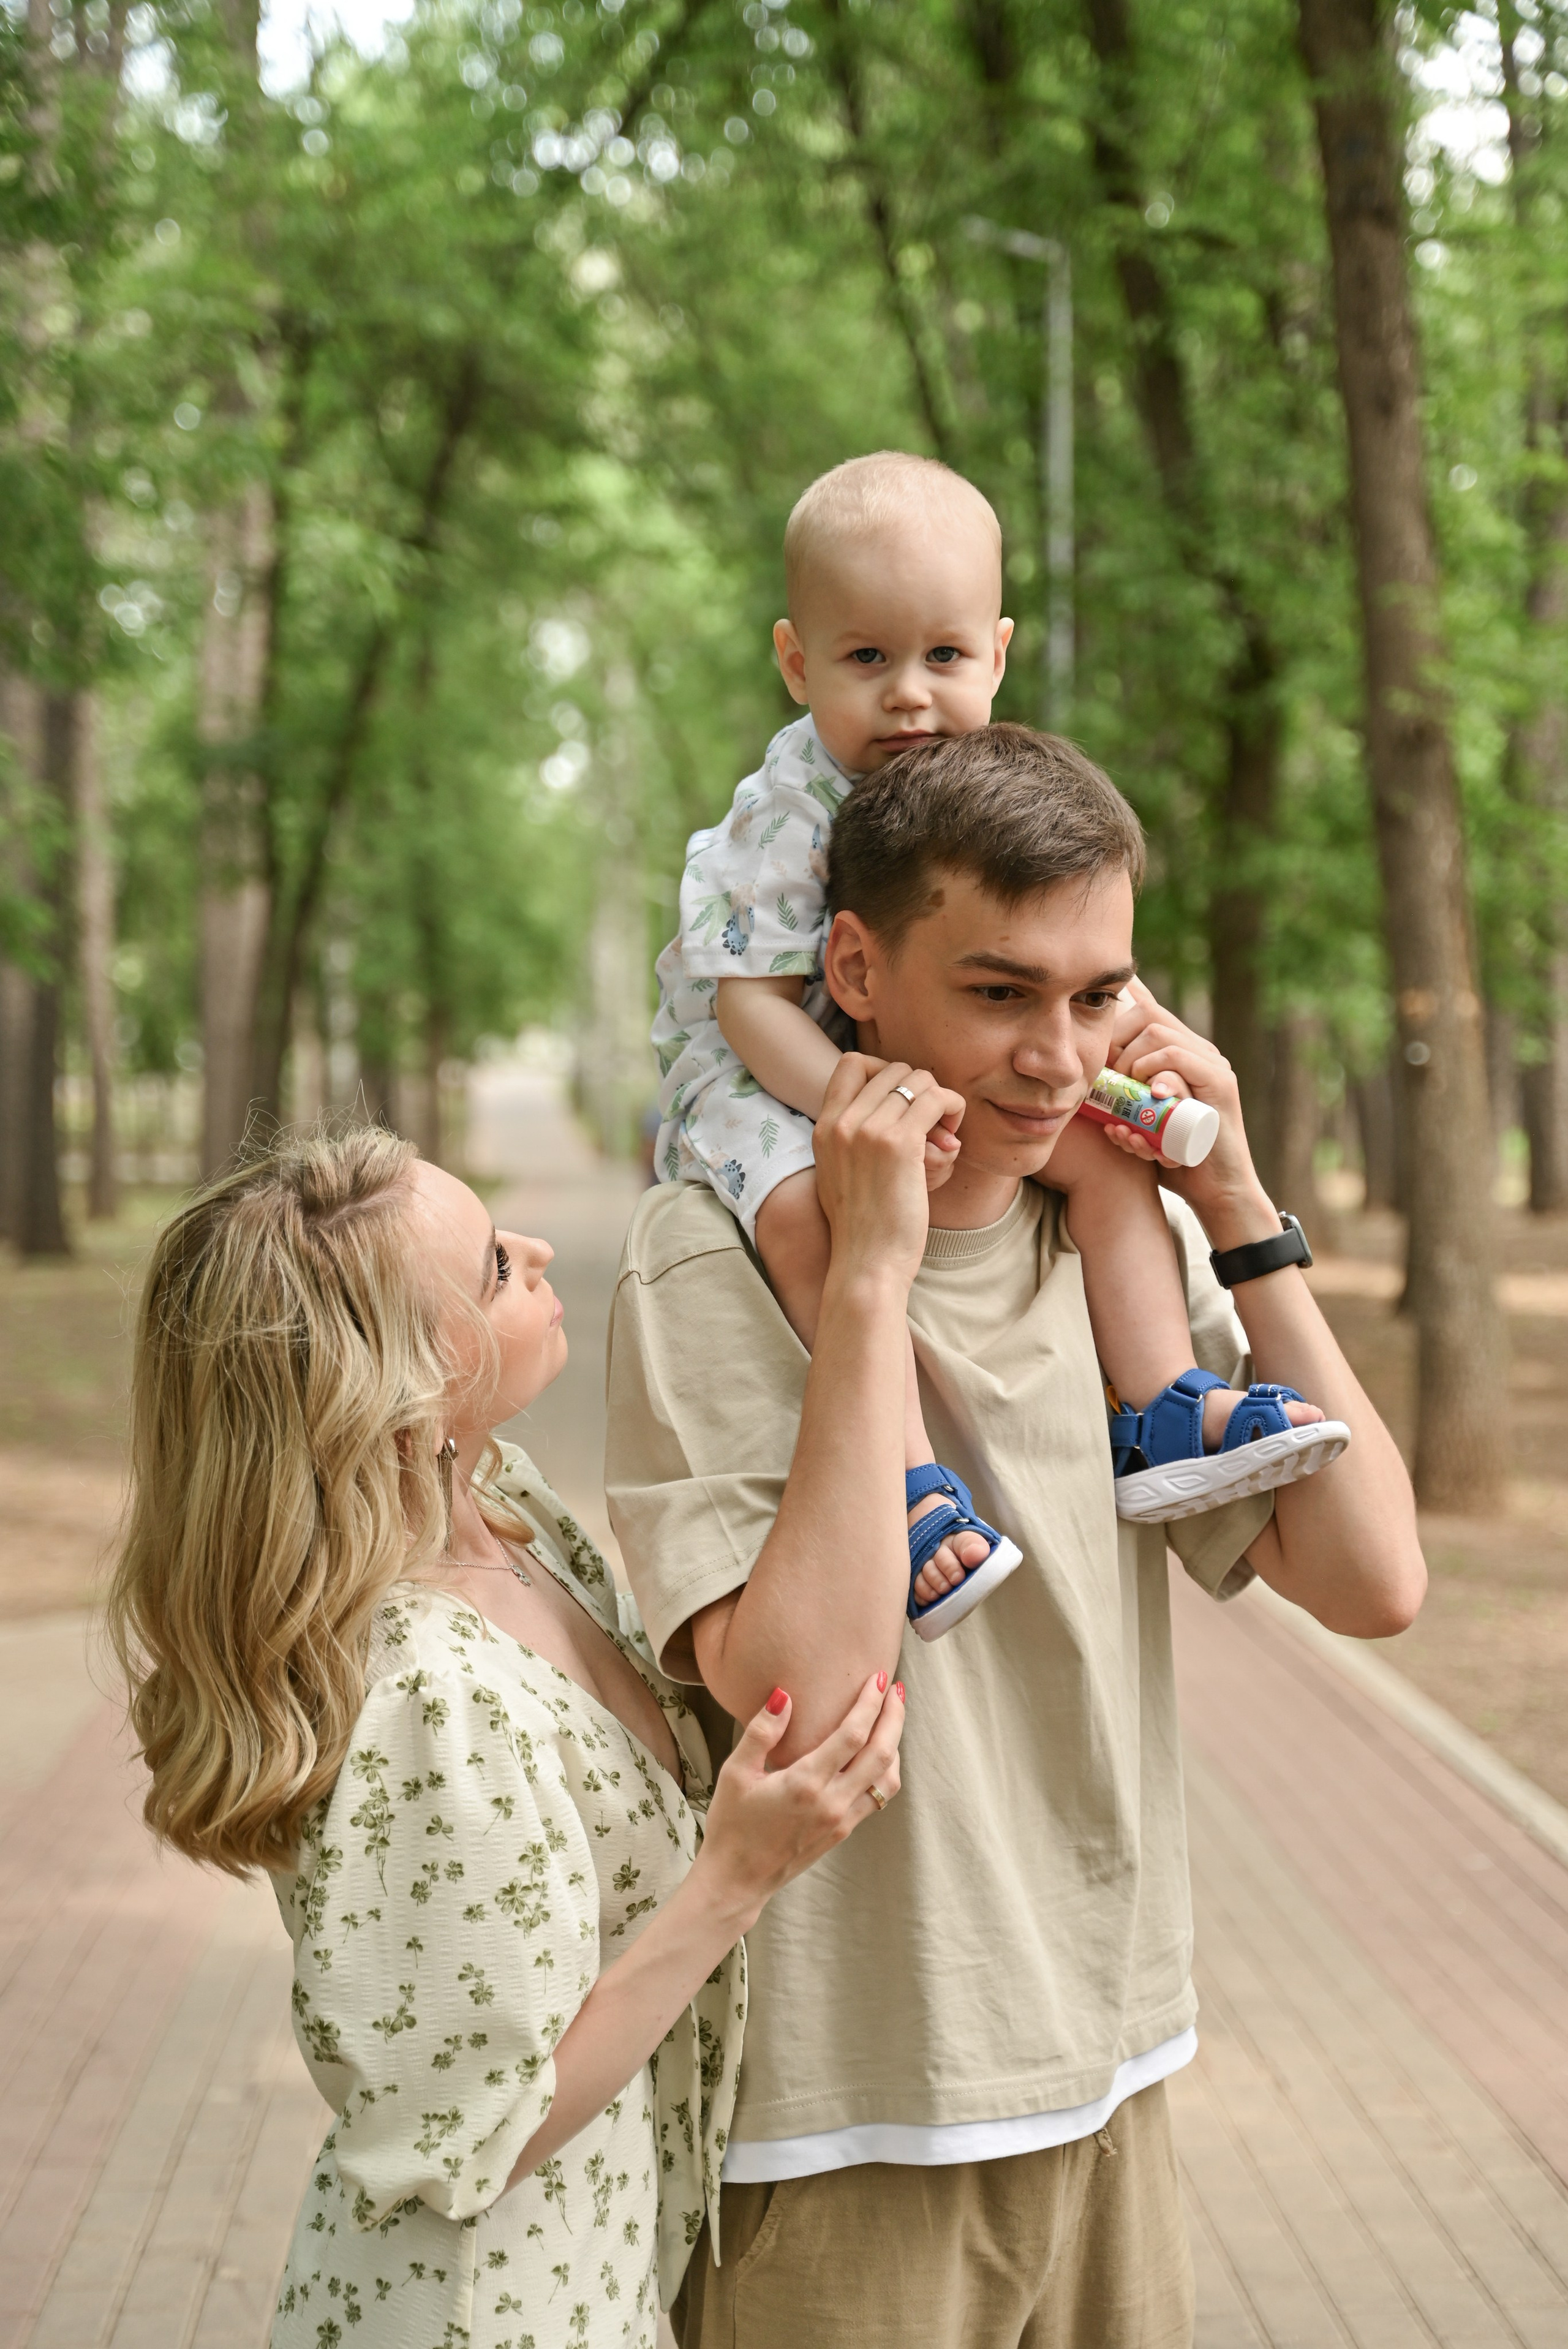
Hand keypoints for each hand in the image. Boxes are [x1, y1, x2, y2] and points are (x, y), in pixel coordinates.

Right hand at [693, 1674, 906, 1933]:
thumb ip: (762, 1732)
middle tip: (895, 1688)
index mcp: (805, 1784)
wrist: (738, 1880)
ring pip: (888, 1779)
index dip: (870, 1703)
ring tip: (891, 1717)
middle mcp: (832, 1803)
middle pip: (881, 1753)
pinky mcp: (843, 1832)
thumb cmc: (732, 1824)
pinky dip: (887, 1771)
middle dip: (893, 1716)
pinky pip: (878, 1798)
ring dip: (896, 1744)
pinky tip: (879, 1754)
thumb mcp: (736, 1773)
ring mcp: (842, 1820)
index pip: (852, 1735)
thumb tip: (783, 1695)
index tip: (877, 1678)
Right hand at [811, 1053, 965, 1290]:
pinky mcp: (900, 1144)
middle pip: (892, 1068)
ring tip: (944, 1131)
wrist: (866, 1264)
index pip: (851, 1064)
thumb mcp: (842, 1175)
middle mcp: (843, 1122)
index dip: (884, 1071)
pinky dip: (952, 1108)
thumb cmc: (864, 1228)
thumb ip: (859, 1140)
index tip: (902, 1101)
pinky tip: (952, 1136)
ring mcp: (869, 1130)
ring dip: (940, 1099)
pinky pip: (936, 1099)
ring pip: (918, 1079)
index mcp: (825, 1127)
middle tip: (933, 1121)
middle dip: (920, 1087)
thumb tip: (911, 1113)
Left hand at [1104, 978, 1279, 1245]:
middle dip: (1116, 1041)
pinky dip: (1156, 1071)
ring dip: (1131, 1061)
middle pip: (1146, 1015)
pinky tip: (1150, 1096)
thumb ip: (1122, 1098)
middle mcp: (1198, 1051)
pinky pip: (1179, 1058)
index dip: (1119, 1002)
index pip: (1148, 1009)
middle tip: (1108, 1077)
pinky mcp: (1220, 1084)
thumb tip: (1087, 1078)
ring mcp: (1212, 1065)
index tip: (1090, 1022)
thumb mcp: (1138, 1121)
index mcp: (1179, 1054)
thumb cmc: (1171, 1159)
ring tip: (1129, 1093)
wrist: (1213, 1191)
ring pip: (1159, 1033)